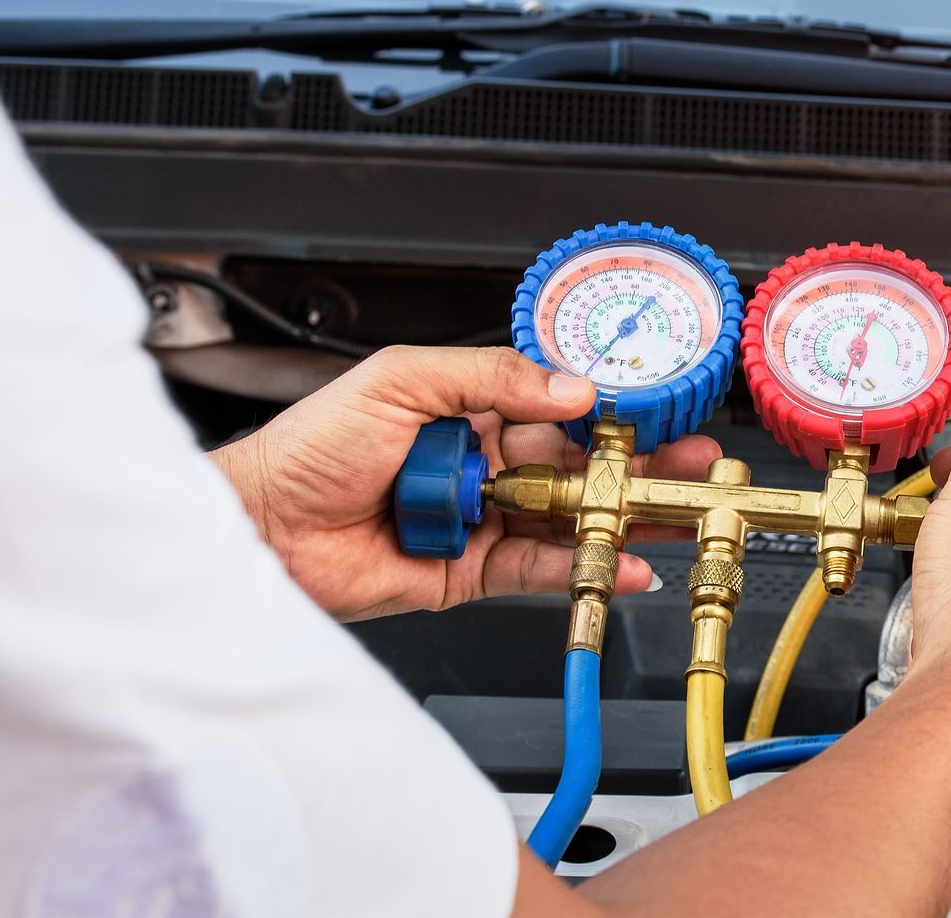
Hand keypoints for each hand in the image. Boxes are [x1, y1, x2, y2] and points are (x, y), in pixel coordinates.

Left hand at [209, 345, 717, 620]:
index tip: (658, 408)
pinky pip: (543, 570)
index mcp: (472, 407)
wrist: (259, 528)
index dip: (611, 409)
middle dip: (639, 464)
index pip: (559, 405)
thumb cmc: (308, 447)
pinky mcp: (473, 573)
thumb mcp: (401, 381)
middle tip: (690, 462)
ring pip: (572, 517)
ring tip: (675, 513)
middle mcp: (486, 462)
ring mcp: (484, 518)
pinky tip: (625, 564)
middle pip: (581, 463)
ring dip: (626, 516)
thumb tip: (568, 388)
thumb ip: (489, 378)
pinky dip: (588, 568)